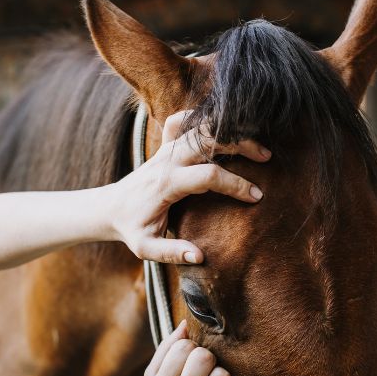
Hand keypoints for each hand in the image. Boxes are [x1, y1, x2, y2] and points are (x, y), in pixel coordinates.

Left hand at [108, 111, 270, 263]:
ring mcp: (165, 149)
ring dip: (229, 130)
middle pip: (208, 140)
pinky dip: (202, 119)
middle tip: (266, 157)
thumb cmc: (131, 229)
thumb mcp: (146, 248)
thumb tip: (199, 256)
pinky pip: (182, 121)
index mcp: (167, 183)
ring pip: (200, 127)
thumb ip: (171, 252)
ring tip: (255, 142)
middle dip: (240, 145)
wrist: (109, 208)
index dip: (235, 185)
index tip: (256, 197)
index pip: (209, 176)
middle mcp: (167, 161)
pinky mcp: (165, 146)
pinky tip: (222, 128)